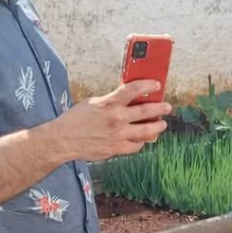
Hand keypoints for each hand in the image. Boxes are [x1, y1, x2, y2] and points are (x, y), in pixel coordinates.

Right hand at [56, 81, 170, 161]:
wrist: (63, 139)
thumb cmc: (75, 119)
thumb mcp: (93, 103)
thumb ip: (111, 102)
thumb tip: (126, 100)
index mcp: (109, 103)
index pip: (134, 89)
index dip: (148, 85)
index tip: (157, 84)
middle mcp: (116, 118)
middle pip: (146, 111)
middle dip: (160, 108)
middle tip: (167, 107)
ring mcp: (118, 135)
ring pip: (146, 131)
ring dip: (157, 127)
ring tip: (162, 124)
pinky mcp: (116, 149)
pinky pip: (136, 146)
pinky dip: (141, 142)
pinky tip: (143, 139)